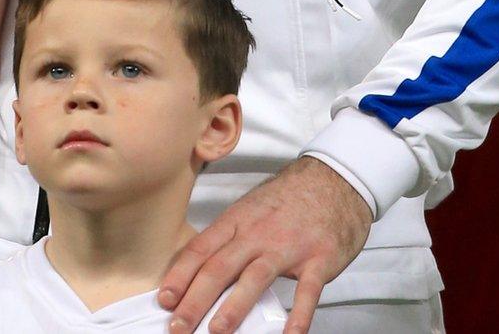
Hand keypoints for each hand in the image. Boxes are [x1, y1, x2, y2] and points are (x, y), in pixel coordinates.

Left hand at [158, 157, 372, 333]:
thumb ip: (229, 239)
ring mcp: (289, 246)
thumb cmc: (289, 200)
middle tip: (178, 326)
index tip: (164, 299)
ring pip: (256, 277)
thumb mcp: (251, 210)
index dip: (181, 274)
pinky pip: (307, 291)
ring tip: (217, 331)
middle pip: (221, 266)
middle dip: (195, 299)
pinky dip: (298, 315)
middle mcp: (259, 233)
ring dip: (234, 306)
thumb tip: (199, 270)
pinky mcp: (318, 259)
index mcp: (239, 220)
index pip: (202, 248)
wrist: (334, 180)